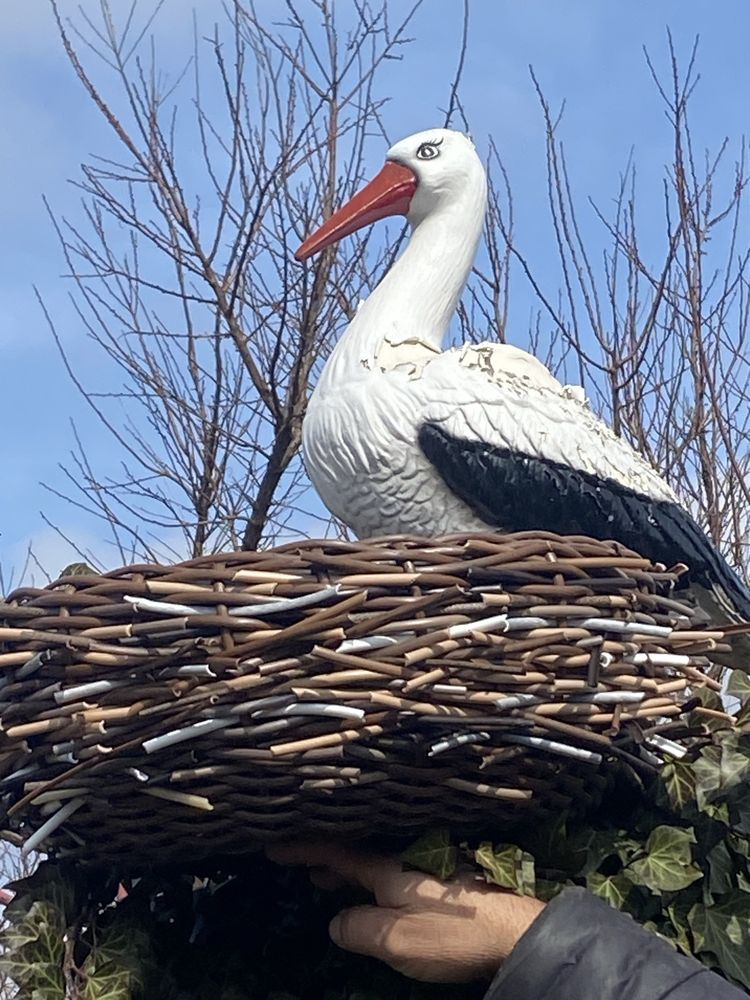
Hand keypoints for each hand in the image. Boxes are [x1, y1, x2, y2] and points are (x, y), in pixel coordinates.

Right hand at [267, 841, 544, 982]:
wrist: (515, 931)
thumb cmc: (453, 933)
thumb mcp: (396, 939)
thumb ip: (360, 929)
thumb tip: (336, 922)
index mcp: (388, 869)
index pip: (337, 853)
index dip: (304, 849)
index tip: (275, 846)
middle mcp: (405, 861)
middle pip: (356, 854)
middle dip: (324, 858)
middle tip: (300, 865)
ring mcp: (426, 870)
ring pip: (375, 865)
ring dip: (347, 871)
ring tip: (327, 881)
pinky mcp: (444, 886)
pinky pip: (392, 875)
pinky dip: (370, 881)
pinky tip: (373, 896)